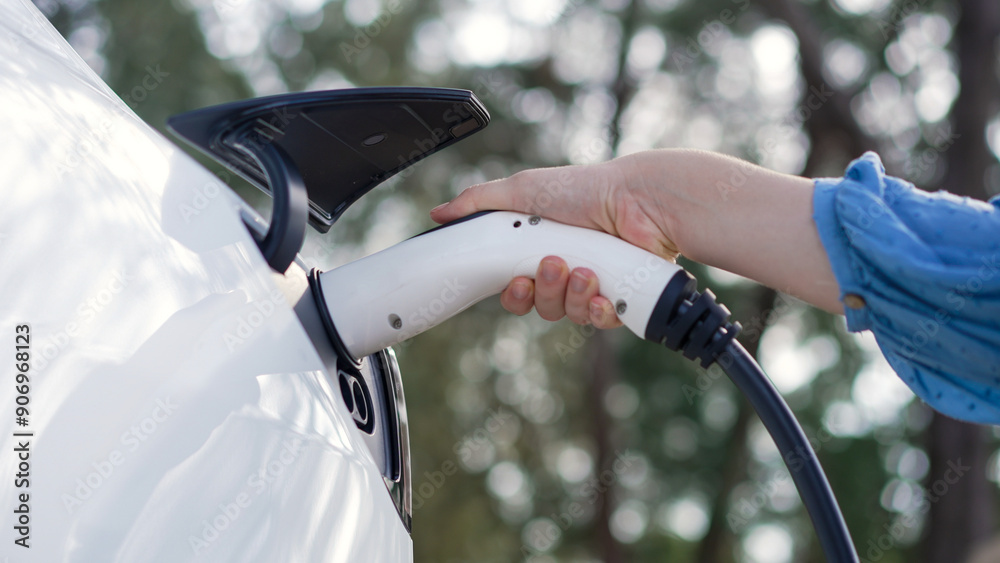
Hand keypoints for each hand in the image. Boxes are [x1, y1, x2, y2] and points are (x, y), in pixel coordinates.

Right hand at [430, 155, 679, 327]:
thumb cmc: (584, 190)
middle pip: (541, 306)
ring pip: (569, 314)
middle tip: (553, 264)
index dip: (514, 295)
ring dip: (571, 294)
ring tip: (585, 268)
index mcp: (541, 252)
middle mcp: (567, 271)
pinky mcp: (623, 298)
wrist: (638, 198)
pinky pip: (601, 322)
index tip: (516, 282)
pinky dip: (598, 309)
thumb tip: (438, 213)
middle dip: (543, 290)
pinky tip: (602, 291)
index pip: (517, 291)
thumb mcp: (522, 189)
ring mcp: (596, 286)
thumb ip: (477, 202)